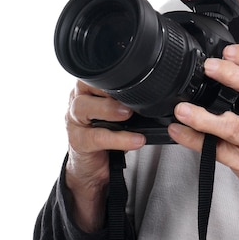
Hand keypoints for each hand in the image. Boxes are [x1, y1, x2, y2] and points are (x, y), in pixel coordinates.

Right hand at [65, 80, 145, 230]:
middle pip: (86, 86)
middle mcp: (78, 99)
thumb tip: (164, 90)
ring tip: (129, 115)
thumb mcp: (122, 112)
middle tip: (130, 98)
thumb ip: (133, 99)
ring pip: (85, 108)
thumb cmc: (109, 132)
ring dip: (109, 109)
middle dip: (108, 90)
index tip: (133, 77)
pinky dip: (118, 138)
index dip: (113, 75)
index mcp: (90, 87)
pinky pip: (96, 137)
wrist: (93, 166)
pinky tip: (136, 139)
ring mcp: (74, 120)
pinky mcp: (77, 141)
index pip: (98, 74)